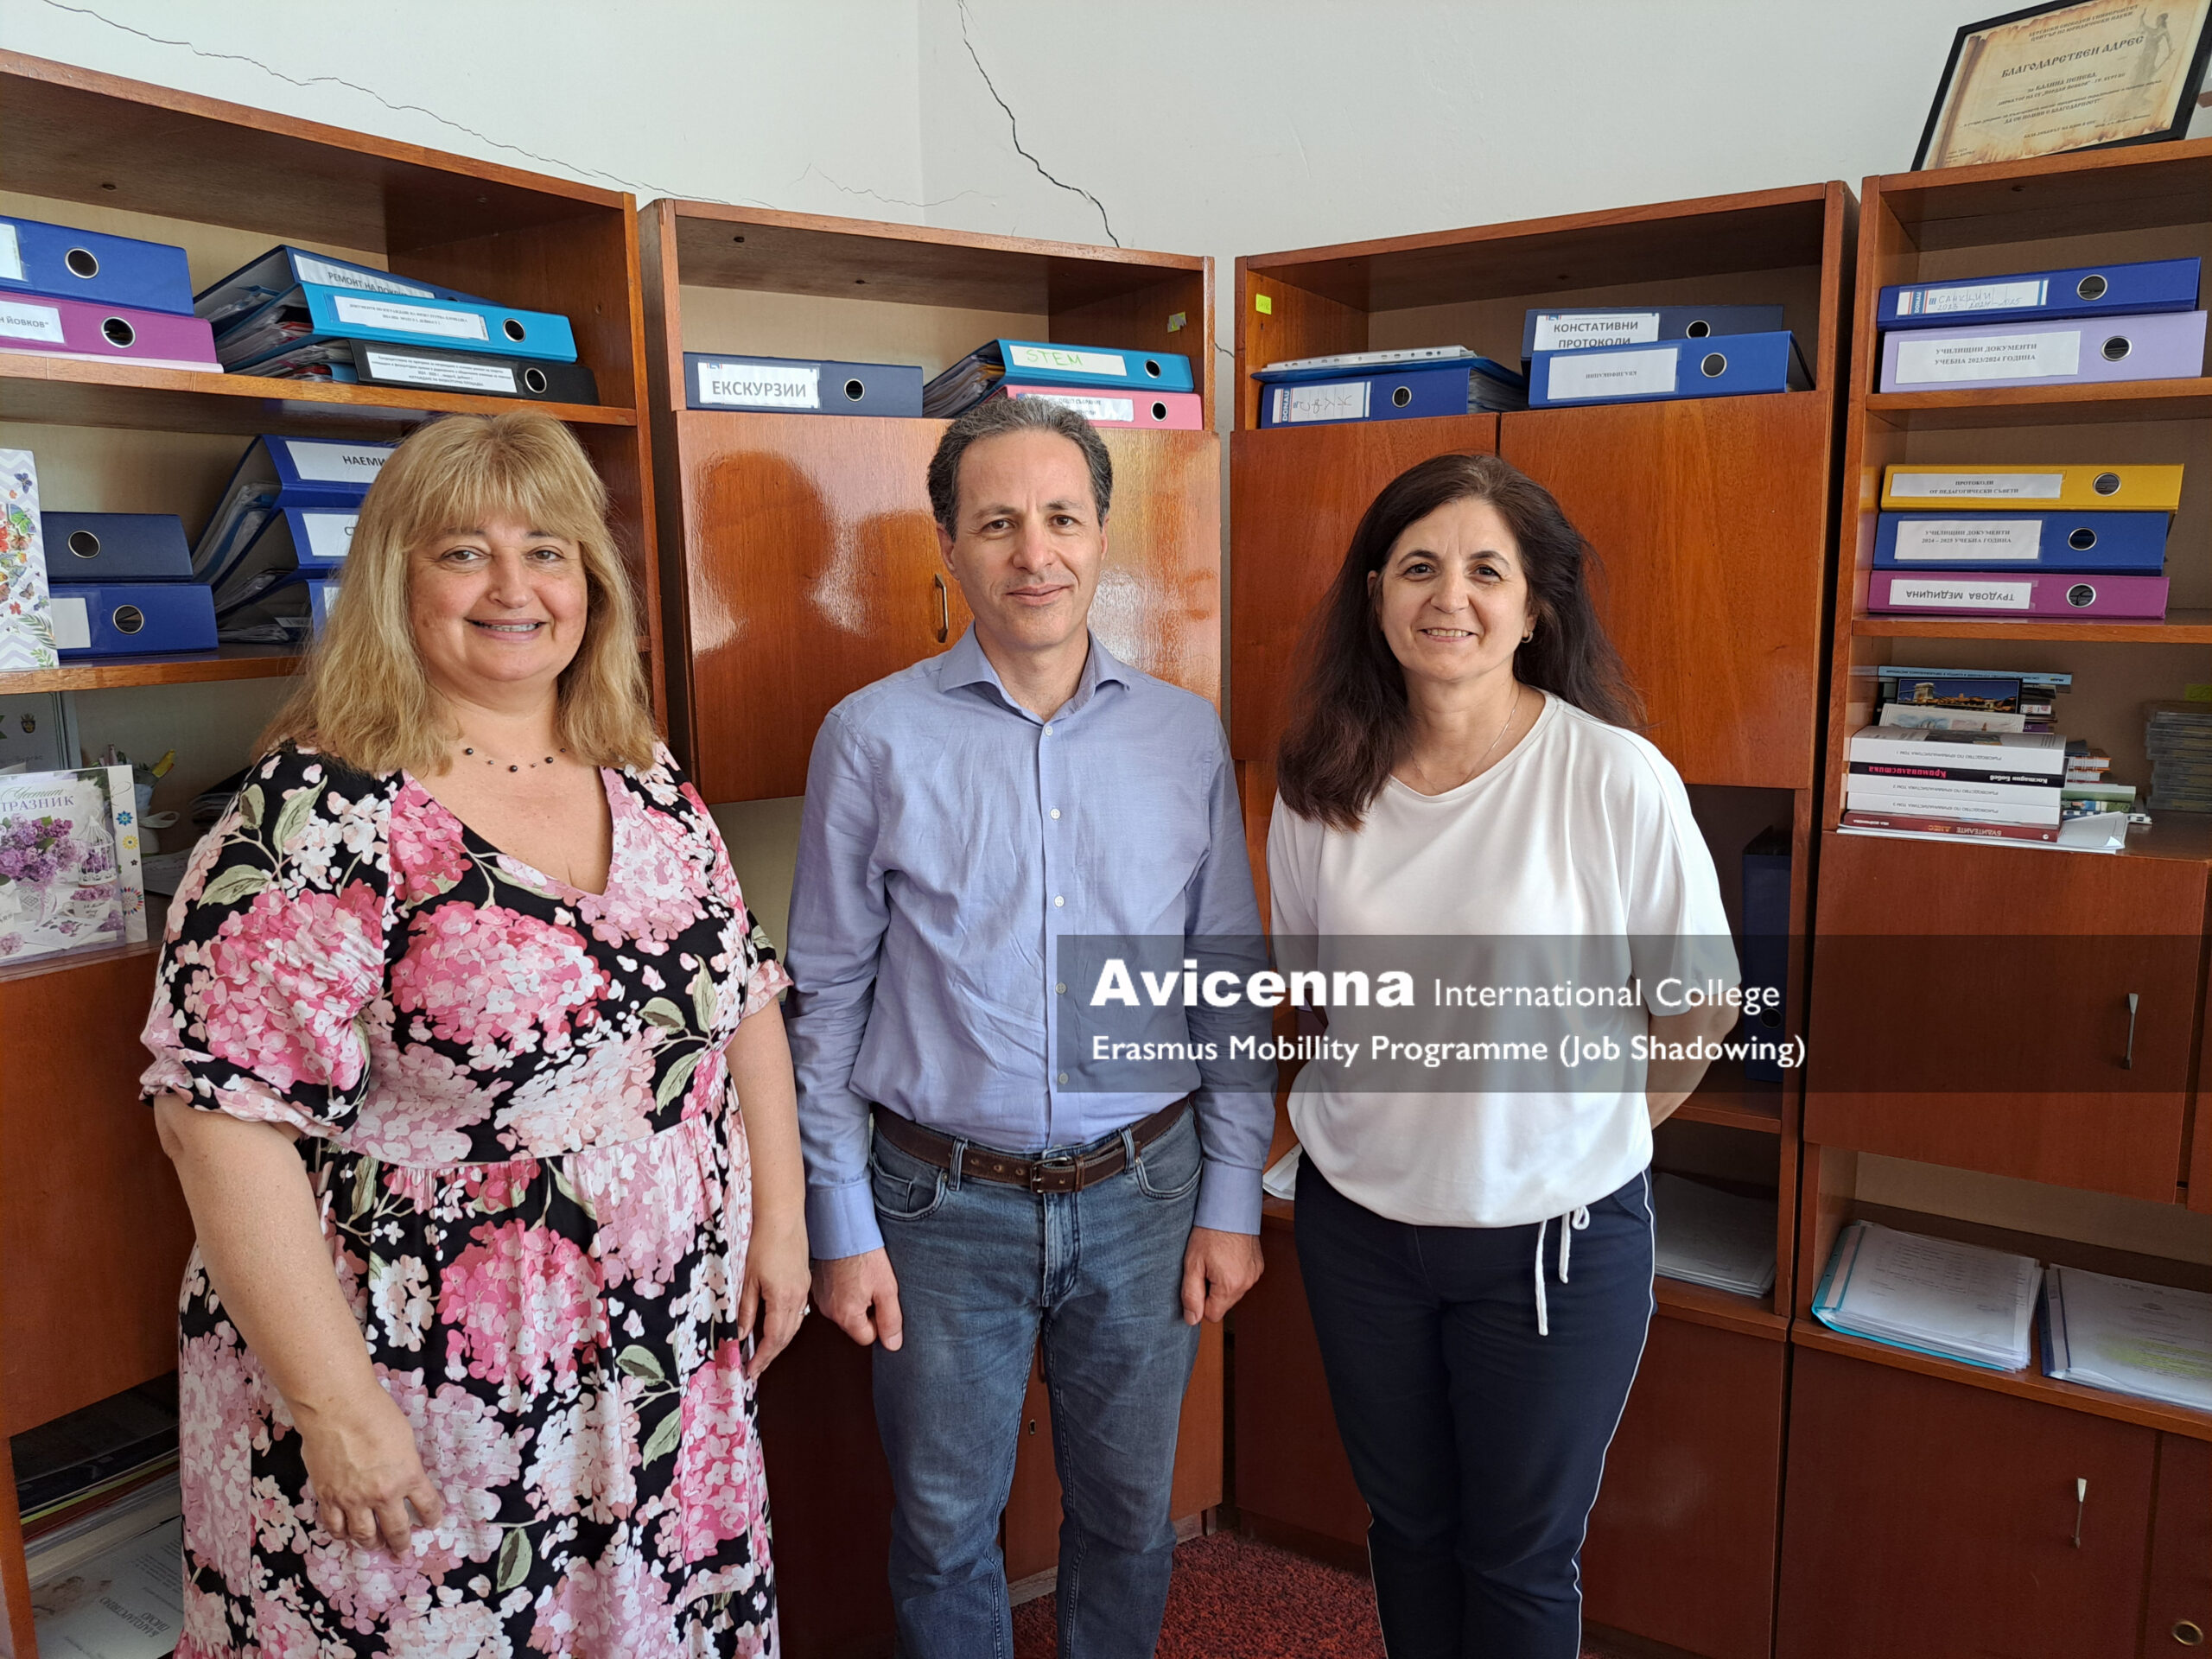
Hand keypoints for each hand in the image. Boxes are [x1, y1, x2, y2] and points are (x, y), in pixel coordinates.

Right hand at [295, 1385, 443, 1554]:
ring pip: (364, 1534)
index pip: (427, 1505)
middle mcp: (383, 1494)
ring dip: (371, 1544)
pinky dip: (342, 1534)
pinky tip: (345, 1536)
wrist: (337, 1410)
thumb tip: (401, 1473)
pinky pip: (335, 1526)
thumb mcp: (404, 1438)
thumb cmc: (375, 1414)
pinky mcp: (328, 1497)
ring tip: (375, 1546)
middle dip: (402, 1543)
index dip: (431, 1517)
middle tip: (403, 1553)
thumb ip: (404, 1462)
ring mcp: (353, 1499)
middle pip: (396, 1529)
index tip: (433, 1524)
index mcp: (408, 1476)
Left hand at [739, 1201, 810, 1378]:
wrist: (784, 1219)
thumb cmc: (764, 1244)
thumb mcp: (749, 1279)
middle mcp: (797, 1299)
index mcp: (783, 1299)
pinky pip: (797, 1314)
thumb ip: (747, 1310)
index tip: (751, 1370)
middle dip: (770, 1355)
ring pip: (793, 1327)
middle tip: (756, 1368)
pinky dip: (786, 1328)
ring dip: (779, 1343)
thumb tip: (741, 1334)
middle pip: (786, 1337)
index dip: (762, 1358)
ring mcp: (803, 1291)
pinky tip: (776, 1329)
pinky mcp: (804, 1283)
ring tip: (763, 1354)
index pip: (773, 1339)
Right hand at [811, 1248, 903, 1351]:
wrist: (843, 1230)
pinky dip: (843, 1290)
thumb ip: (891, 1320)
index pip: (867, 1337)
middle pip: (854, 1324)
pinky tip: (850, 1274)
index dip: (879, 1322)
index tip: (880, 1301)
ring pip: (844, 1311)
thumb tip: (893, 1345)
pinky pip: (834, 1298)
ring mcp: (821, 1299)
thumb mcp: (887, 1289)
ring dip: (854, 1300)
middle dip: (866, 1310)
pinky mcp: (817, 1287)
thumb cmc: (865, 1256)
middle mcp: (829, 1311)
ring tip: (861, 1278)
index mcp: (846, 1316)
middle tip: (873, 1286)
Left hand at [1181, 1226, 1263, 1324]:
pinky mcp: (1258, 1267)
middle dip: (1212, 1291)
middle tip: (1205, 1267)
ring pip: (1233, 1293)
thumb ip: (1191, 1295)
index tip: (1197, 1282)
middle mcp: (1246, 1283)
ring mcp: (1254, 1275)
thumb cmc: (1210, 1231)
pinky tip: (1226, 1257)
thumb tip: (1192, 1319)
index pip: (1213, 1316)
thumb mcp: (1192, 1263)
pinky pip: (1242, 1280)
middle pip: (1223, 1305)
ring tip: (1216, 1260)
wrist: (1230, 1207)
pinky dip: (1233, 1273)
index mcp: (1230, 1286)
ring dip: (1223, 1283)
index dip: (1201, 1302)